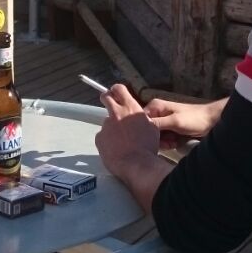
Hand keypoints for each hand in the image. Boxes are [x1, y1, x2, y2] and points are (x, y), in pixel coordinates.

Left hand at [95, 85, 173, 212]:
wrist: (137, 163)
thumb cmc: (147, 146)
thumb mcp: (152, 127)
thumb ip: (142, 118)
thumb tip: (141, 118)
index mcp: (131, 108)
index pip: (119, 89)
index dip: (117, 90)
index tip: (116, 93)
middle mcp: (117, 113)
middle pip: (106, 97)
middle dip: (107, 98)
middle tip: (110, 104)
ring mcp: (106, 125)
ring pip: (107, 122)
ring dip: (112, 128)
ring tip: (120, 140)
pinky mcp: (100, 138)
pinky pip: (102, 137)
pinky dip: (107, 141)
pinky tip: (115, 149)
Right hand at [144, 97, 221, 148]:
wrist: (212, 121)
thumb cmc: (195, 118)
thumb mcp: (175, 121)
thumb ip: (157, 124)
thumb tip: (140, 128)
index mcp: (155, 106)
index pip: (141, 121)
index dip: (145, 132)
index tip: (155, 139)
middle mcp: (157, 113)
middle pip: (147, 131)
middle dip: (157, 139)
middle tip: (169, 142)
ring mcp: (163, 122)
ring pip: (155, 137)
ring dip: (164, 142)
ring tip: (174, 142)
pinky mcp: (169, 130)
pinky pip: (163, 139)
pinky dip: (168, 143)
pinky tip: (176, 142)